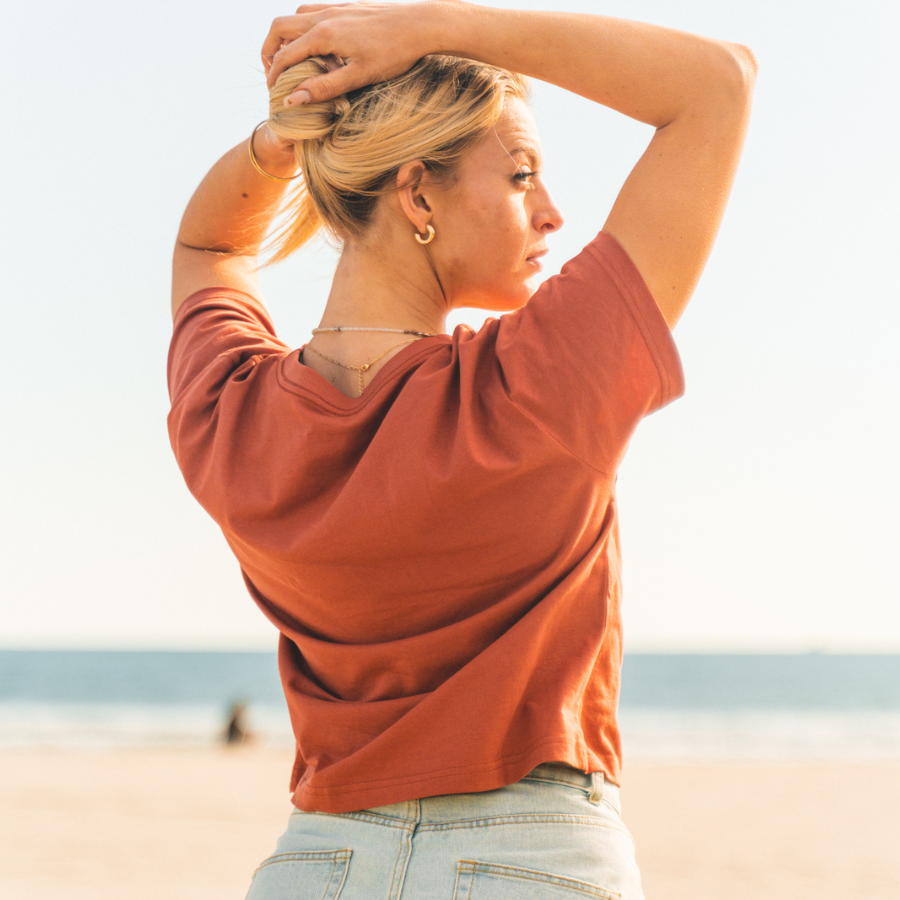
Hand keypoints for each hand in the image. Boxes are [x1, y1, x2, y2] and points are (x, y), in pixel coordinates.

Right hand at [262, 1, 448, 104]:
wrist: (420, 24)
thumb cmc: (393, 53)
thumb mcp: (358, 77)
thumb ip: (324, 88)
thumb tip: (293, 100)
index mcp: (323, 35)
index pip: (284, 56)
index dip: (274, 77)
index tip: (274, 95)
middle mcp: (324, 16)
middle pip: (279, 28)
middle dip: (270, 51)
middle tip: (273, 74)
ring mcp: (335, 8)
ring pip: (295, 17)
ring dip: (286, 38)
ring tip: (293, 62)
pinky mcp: (346, 6)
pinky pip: (313, 12)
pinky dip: (304, 28)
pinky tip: (318, 46)